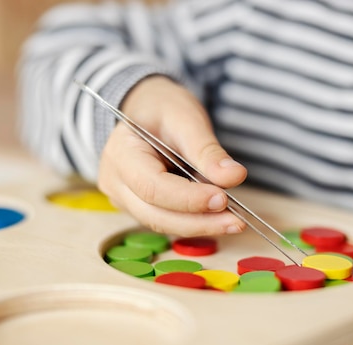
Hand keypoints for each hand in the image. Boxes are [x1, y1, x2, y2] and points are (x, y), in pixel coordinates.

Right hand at [98, 75, 247, 235]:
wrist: (148, 111)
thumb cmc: (163, 109)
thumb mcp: (186, 118)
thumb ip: (208, 150)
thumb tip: (235, 177)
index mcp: (120, 153)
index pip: (152, 186)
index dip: (188, 198)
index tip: (223, 199)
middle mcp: (116, 182)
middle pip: (155, 214)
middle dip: (198, 222)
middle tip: (236, 221)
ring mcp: (125, 198)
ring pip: (162, 223)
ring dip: (200, 227)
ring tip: (234, 222)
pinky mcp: (140, 207)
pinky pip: (167, 221)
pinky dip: (195, 223)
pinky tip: (220, 219)